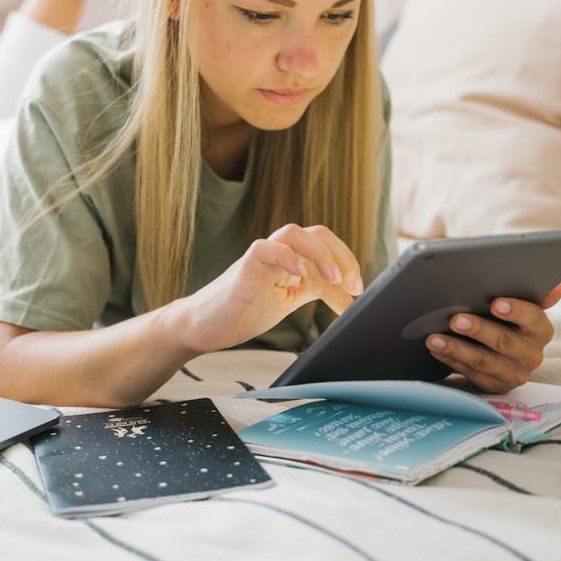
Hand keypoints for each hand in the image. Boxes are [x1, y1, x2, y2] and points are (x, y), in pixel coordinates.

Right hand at [175, 224, 363, 353]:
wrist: (202, 327)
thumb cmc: (243, 312)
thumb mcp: (289, 303)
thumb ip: (315, 293)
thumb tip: (352, 301)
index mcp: (292, 259)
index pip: (327, 245)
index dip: (348, 262)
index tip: (358, 290)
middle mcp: (278, 253)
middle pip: (316, 233)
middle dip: (342, 255)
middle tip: (353, 285)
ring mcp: (260, 258)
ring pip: (292, 233)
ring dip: (319, 252)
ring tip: (334, 278)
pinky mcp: (242, 269)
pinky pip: (264, 250)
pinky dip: (286, 256)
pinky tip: (300, 274)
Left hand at [424, 284, 560, 391]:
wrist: (508, 350)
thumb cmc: (512, 321)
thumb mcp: (524, 305)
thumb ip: (536, 295)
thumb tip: (555, 288)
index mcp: (541, 331)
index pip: (533, 319)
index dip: (515, 311)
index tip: (495, 303)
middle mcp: (530, 355)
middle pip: (504, 342)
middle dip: (478, 330)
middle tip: (456, 320)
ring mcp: (512, 373)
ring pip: (483, 361)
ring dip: (456, 349)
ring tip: (435, 339)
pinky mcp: (494, 385)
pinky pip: (470, 373)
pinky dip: (451, 360)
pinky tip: (437, 349)